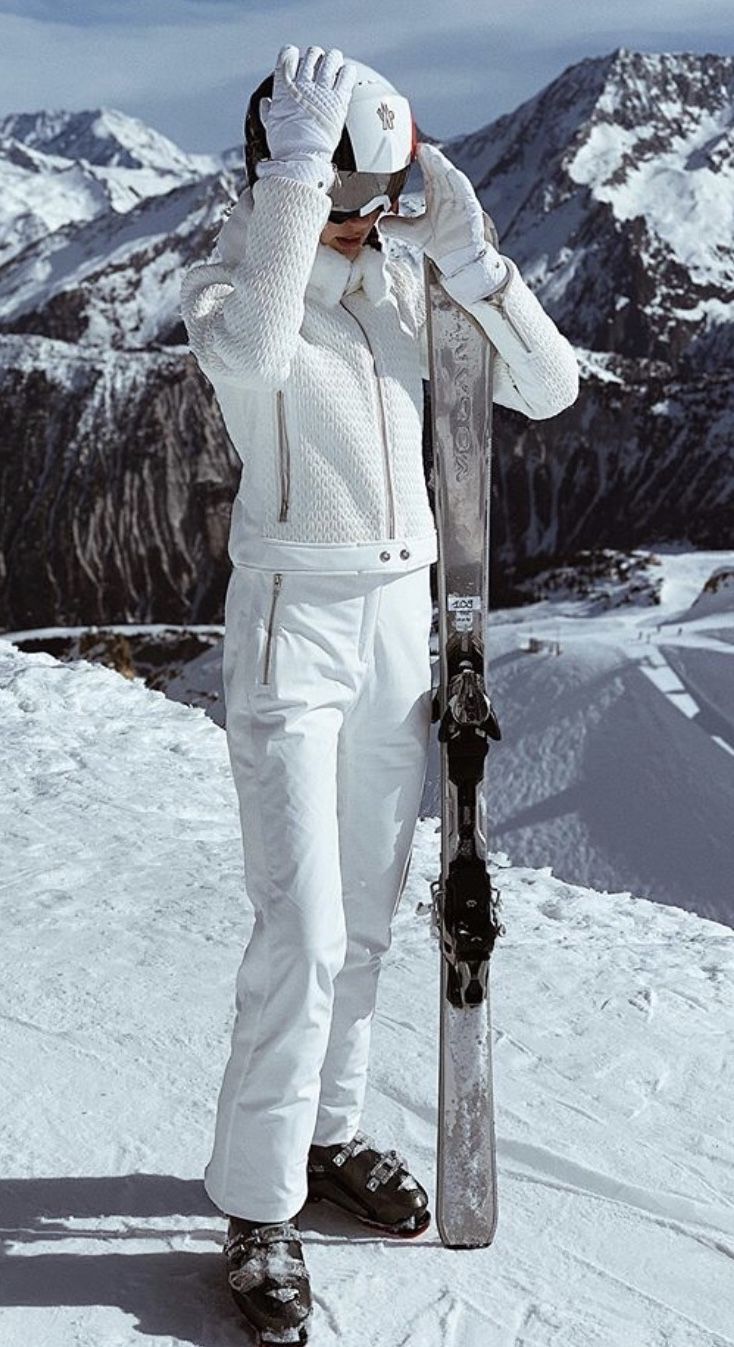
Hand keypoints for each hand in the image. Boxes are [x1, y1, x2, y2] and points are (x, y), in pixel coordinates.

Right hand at [260, 45, 356, 163]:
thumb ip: (268, 111)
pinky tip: (345, 77)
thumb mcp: (271, 125)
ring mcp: (322, 90)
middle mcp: (303, 84)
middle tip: (319, 67)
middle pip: (312, 54)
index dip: (292, 55)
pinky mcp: (339, 100)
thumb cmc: (285, 147)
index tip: (296, 61)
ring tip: (334, 68)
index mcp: (285, 86)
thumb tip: (266, 103)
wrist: (301, 160)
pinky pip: (347, 74)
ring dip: (333, 61)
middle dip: (316, 58)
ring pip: (331, 58)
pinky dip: (347, 72)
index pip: (287, 54)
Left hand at [379, 143, 501, 279]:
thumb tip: (380, 222)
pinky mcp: (470, 210)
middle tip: (421, 147)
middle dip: (431, 158)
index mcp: (437, 193)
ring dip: (443, 166)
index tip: (412, 149)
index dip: (423, 159)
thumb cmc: (443, 242)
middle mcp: (449, 193)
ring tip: (433, 157)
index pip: (430, 171)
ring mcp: (461, 200)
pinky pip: (465, 194)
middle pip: (440, 171)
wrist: (459, 260)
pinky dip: (459, 185)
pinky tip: (452, 175)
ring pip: (452, 178)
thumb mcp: (414, 233)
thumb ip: (397, 226)